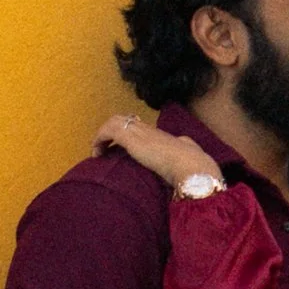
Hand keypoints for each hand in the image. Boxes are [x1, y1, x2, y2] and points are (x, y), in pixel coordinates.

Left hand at [96, 111, 218, 192]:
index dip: (129, 133)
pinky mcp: (131, 137)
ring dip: (103, 136)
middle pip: (126, 120)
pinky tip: (97, 154)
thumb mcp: (187, 164)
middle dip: (112, 132)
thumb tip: (183, 169)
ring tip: (98, 152)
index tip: (120, 147)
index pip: (141, 127)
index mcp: (163, 136)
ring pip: (115, 121)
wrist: (190, 166)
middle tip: (104, 149)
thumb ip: (183, 162)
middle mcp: (150, 130)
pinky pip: (108, 131)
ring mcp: (140, 131)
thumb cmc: (191, 169)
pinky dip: (99, 140)